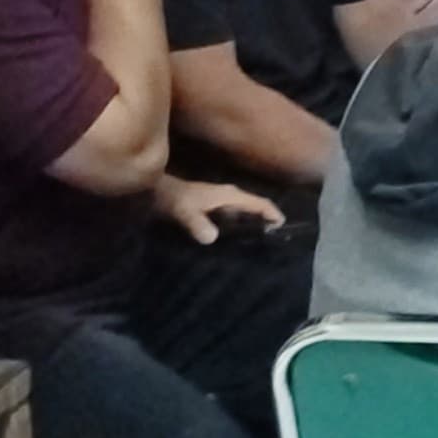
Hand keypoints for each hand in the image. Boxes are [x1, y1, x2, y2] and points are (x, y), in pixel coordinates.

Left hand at [154, 176, 283, 243]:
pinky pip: (235, 218)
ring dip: (254, 226)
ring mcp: (223, 202)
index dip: (274, 214)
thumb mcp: (184, 212)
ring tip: (259, 245)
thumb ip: (197, 224)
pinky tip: (237, 241)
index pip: (261, 203)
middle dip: (267, 223)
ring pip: (246, 214)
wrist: (154, 192)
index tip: (283, 231)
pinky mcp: (215, 208)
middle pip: (257, 209)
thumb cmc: (172, 199)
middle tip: (274, 243)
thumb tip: (212, 238)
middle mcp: (231, 197)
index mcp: (231, 196)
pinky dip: (240, 227)